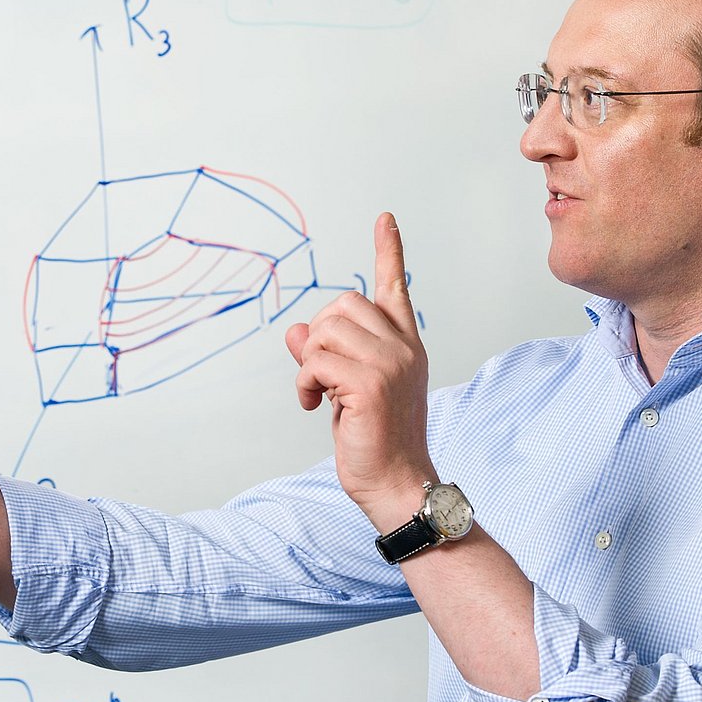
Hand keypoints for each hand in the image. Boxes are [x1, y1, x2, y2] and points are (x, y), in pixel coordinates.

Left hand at [284, 213, 432, 526]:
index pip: (395, 288)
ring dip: (309, 364)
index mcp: (405, 345)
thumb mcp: (348, 390)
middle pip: (341, 304)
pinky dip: (305, 383)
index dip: (388, 252)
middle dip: (319, 336)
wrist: (396, 483)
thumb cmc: (375, 440)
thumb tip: (296, 331)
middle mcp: (403, 347)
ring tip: (321, 395)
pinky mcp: (370, 383)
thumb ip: (328, 357)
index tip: (385, 219)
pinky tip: (317, 406)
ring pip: (324, 331)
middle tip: (322, 377)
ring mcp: (390, 363)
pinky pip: (315, 361)